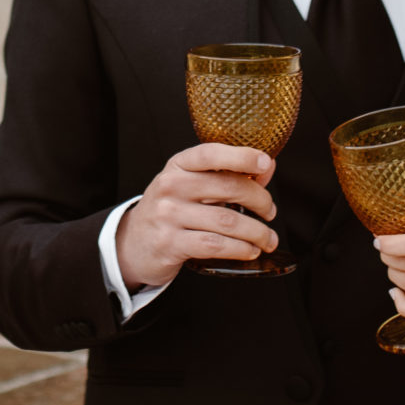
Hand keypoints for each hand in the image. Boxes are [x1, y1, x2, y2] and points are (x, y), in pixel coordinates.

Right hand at [116, 142, 278, 289]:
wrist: (134, 242)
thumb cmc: (171, 209)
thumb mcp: (193, 185)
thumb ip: (229, 174)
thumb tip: (267, 166)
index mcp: (178, 165)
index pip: (210, 154)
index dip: (241, 156)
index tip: (265, 163)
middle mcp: (170, 186)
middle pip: (228, 188)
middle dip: (260, 201)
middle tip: (270, 212)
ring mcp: (168, 216)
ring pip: (227, 221)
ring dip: (256, 231)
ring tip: (267, 238)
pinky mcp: (170, 243)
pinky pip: (215, 245)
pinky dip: (240, 249)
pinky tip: (250, 250)